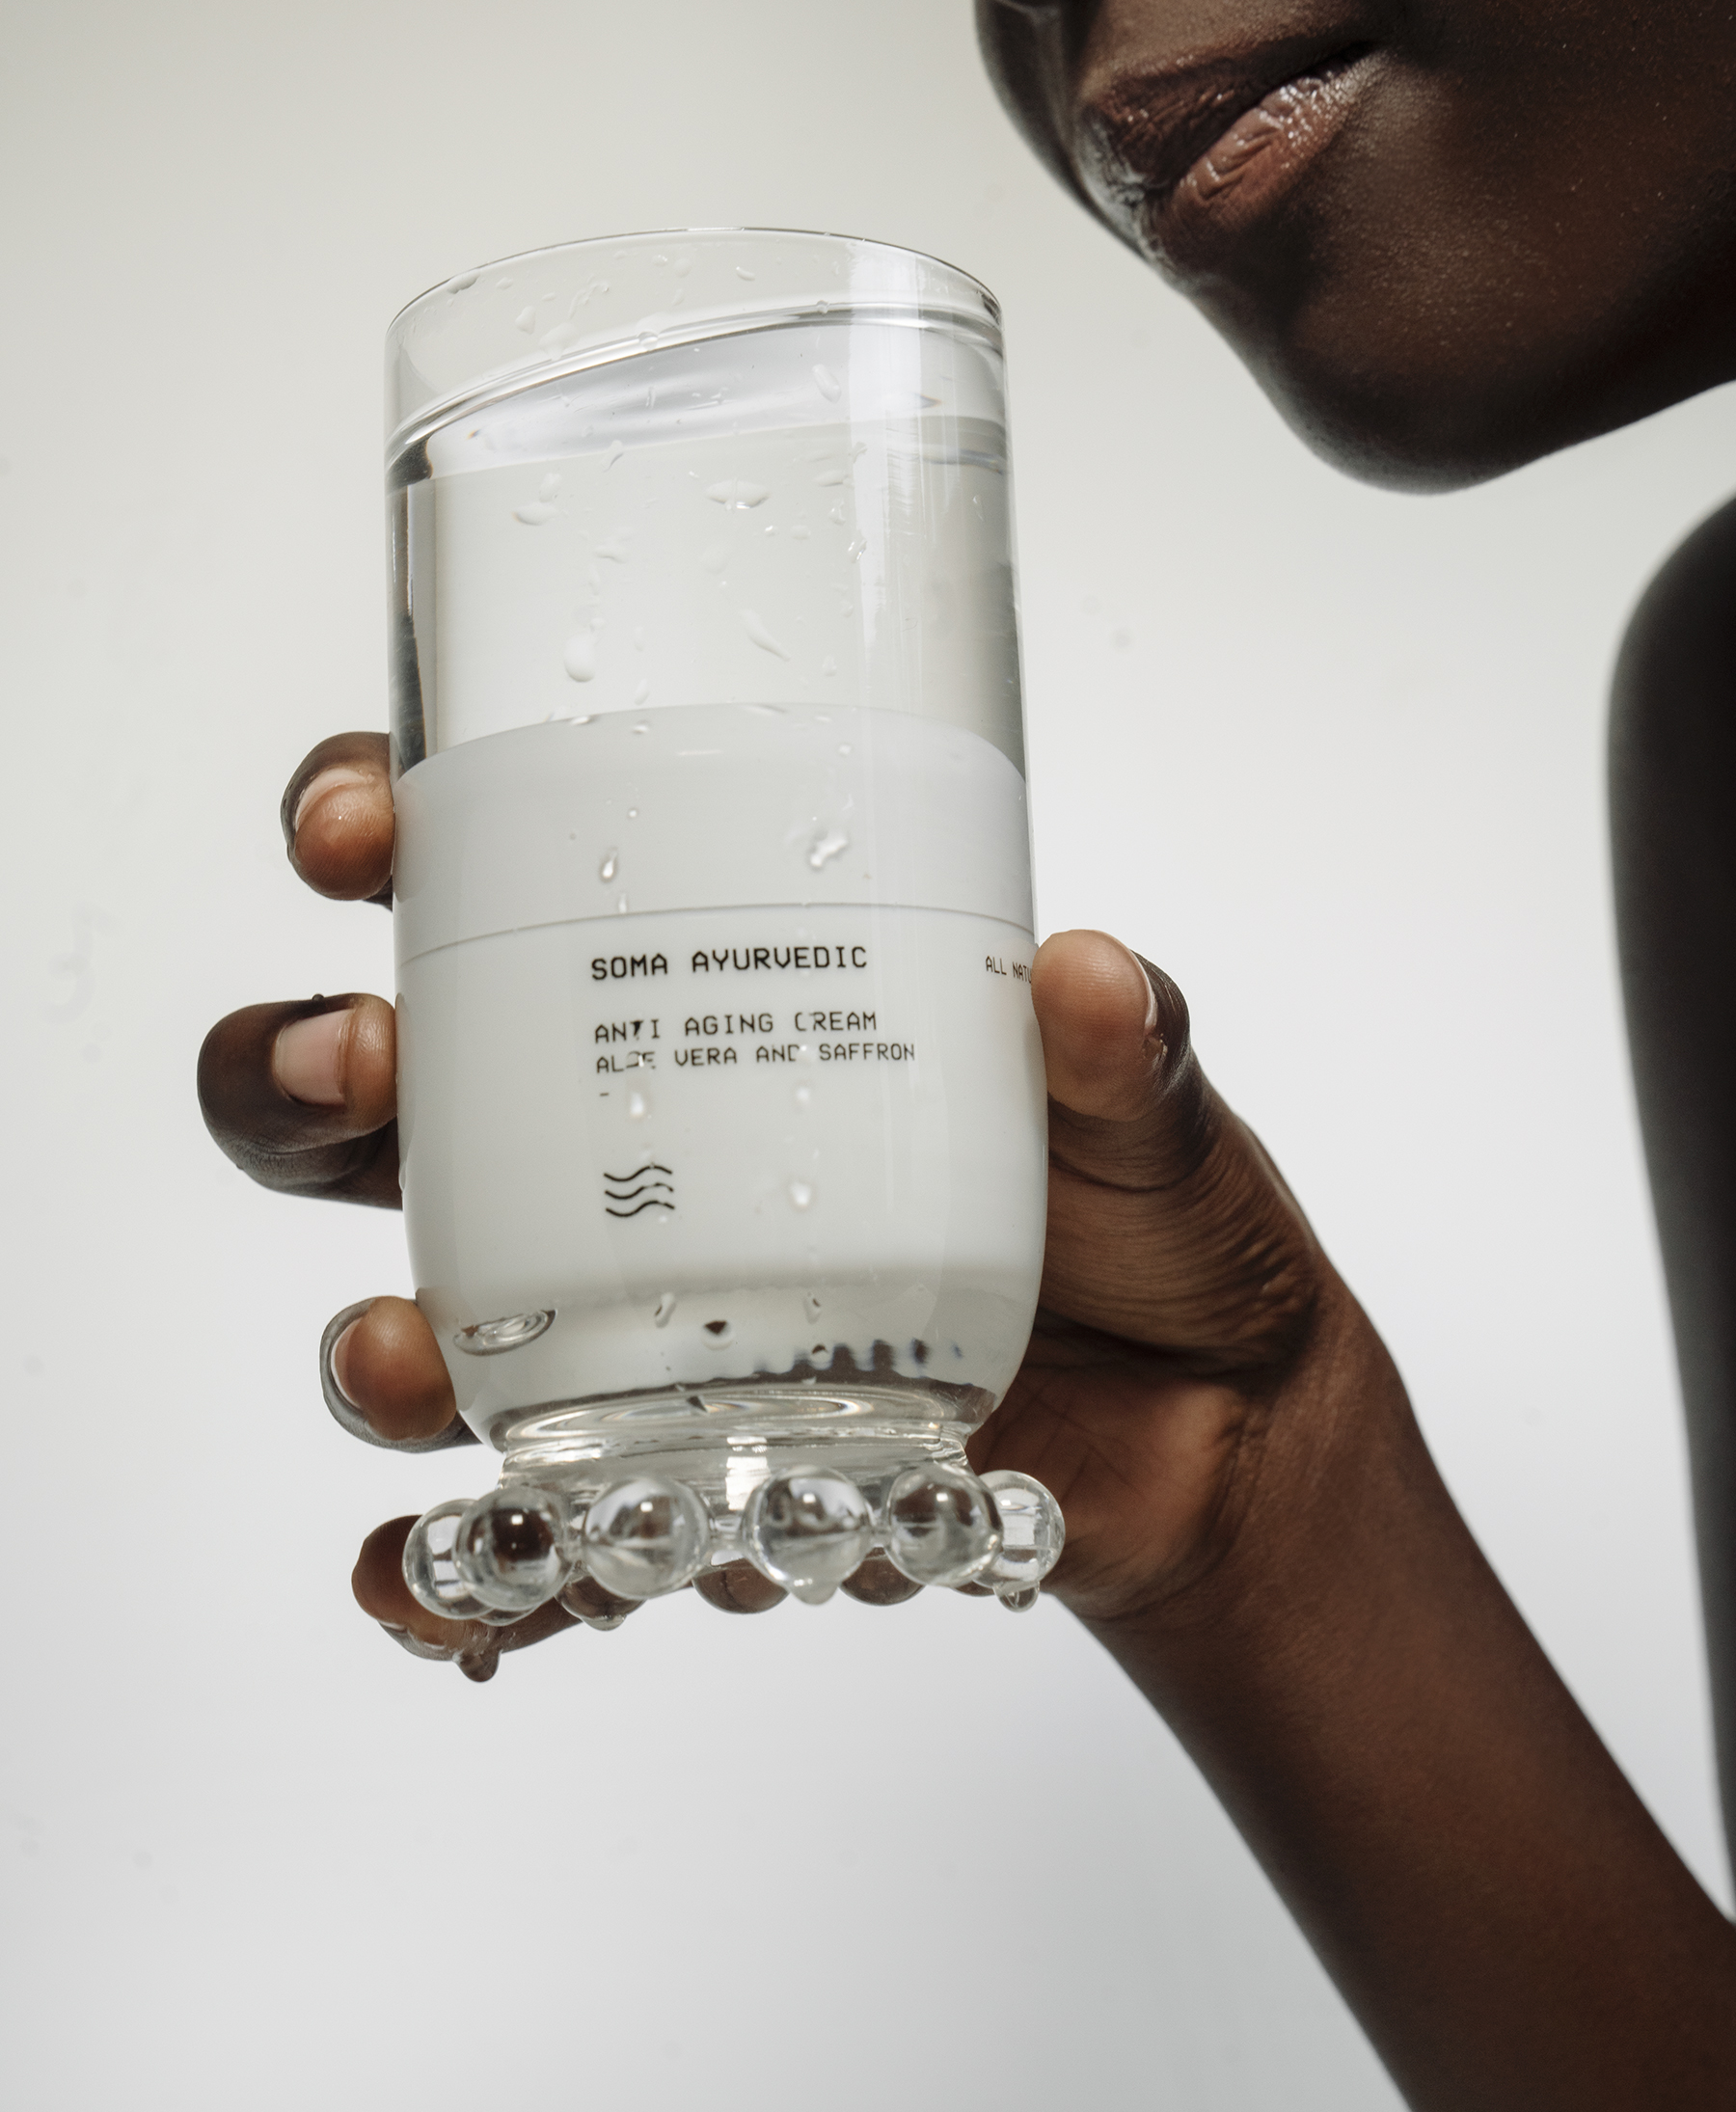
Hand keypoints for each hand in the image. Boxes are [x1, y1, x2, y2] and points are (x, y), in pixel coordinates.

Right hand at [200, 732, 1342, 1663]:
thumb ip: (1123, 1050)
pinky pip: (528, 1535)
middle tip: (356, 1066)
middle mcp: (626, 1152)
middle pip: (385, 1103)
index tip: (360, 835)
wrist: (1210, 1426)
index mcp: (708, 996)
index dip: (386, 839)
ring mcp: (634, 1326)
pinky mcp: (676, 1479)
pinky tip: (431, 1592)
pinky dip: (465, 1577)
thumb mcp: (1141, 1107)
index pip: (497, 886)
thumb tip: (1087, 980)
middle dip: (311, 1076)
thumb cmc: (1142, 1215)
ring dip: (378, 1342)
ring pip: (425, 1316)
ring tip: (399, 1357)